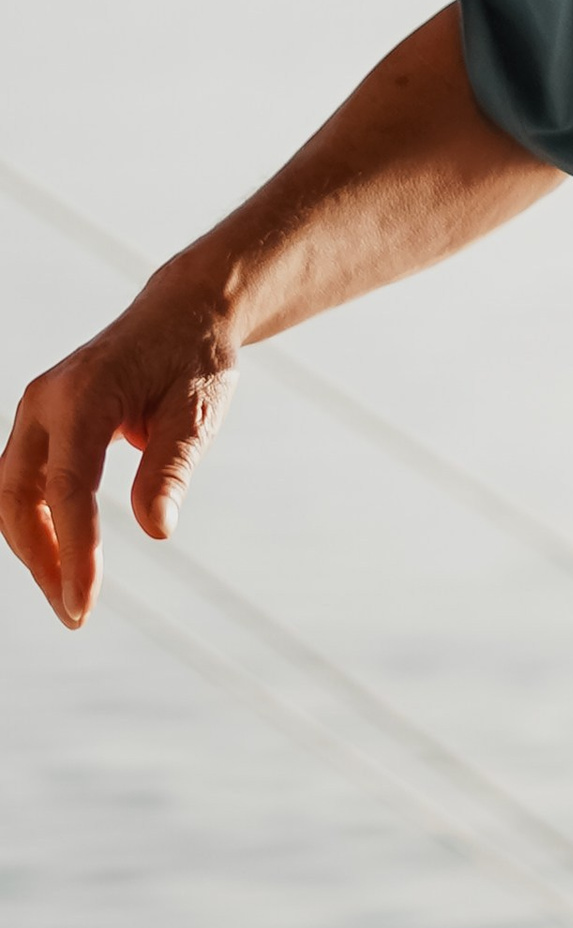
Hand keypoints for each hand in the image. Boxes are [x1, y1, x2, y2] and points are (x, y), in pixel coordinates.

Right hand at [0, 277, 240, 628]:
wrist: (182, 313)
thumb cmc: (195, 359)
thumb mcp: (199, 411)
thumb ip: (173, 468)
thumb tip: (157, 530)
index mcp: (85, 395)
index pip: (68, 489)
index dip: (73, 551)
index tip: (83, 606)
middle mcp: (45, 401)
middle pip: (17, 496)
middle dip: (41, 560)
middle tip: (76, 614)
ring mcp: (35, 410)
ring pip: (11, 494)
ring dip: (34, 547)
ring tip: (71, 596)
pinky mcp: (40, 422)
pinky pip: (24, 482)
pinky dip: (37, 523)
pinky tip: (63, 559)